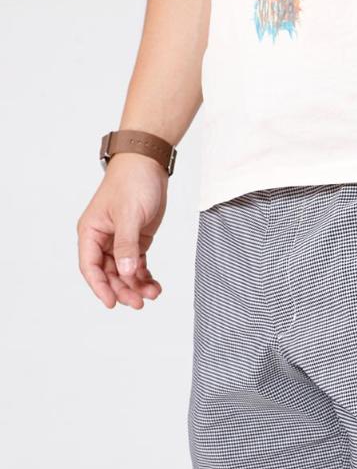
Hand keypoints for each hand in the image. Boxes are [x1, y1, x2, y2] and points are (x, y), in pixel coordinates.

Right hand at [77, 153, 167, 308]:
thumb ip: (126, 245)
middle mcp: (102, 239)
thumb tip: (126, 272)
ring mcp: (119, 241)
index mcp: (91, 231)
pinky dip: (145, 277)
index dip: (100, 287)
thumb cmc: (133, 182)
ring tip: (153, 294)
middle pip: (109, 274)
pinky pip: (138, 265)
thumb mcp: (129, 215)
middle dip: (123, 289)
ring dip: (136, 285)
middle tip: (139, 302)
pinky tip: (154, 285)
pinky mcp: (136, 240)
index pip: (90, 266)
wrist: (148, 165)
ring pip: (125, 272)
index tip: (113, 302)